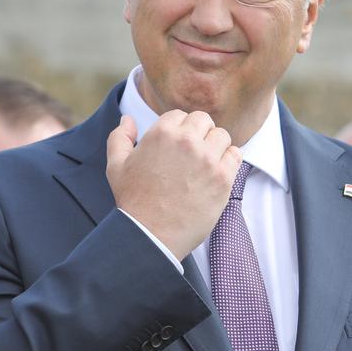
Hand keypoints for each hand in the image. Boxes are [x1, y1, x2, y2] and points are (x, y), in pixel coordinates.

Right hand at [106, 111, 240, 259]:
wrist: (151, 235)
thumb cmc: (133, 201)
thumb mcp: (116, 166)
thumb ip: (119, 137)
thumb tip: (128, 119)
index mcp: (162, 133)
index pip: (180, 115)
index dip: (177, 129)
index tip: (176, 147)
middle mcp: (187, 141)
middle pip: (203, 121)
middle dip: (198, 133)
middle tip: (191, 154)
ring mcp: (208, 159)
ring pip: (222, 135)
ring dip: (215, 146)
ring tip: (204, 163)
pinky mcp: (223, 178)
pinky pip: (235, 155)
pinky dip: (229, 160)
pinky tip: (216, 172)